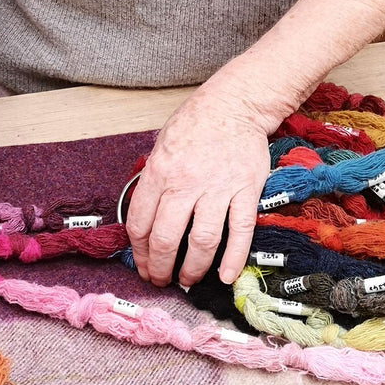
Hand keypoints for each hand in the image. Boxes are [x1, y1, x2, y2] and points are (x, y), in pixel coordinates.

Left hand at [126, 86, 273, 287]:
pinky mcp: (246, 190)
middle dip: (160, 267)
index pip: (140, 224)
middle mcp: (185, 183)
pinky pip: (240, 230)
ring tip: (187, 280)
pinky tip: (226, 276)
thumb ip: (151, 183)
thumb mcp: (160, 148)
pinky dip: (234, 258)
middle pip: (166, 238)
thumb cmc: (194, 125)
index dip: (139, 252)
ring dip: (193, 268)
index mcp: (158, 174)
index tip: (143, 265)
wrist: (235, 103)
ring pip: (202, 240)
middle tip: (161, 280)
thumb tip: (143, 218)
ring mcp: (217, 188)